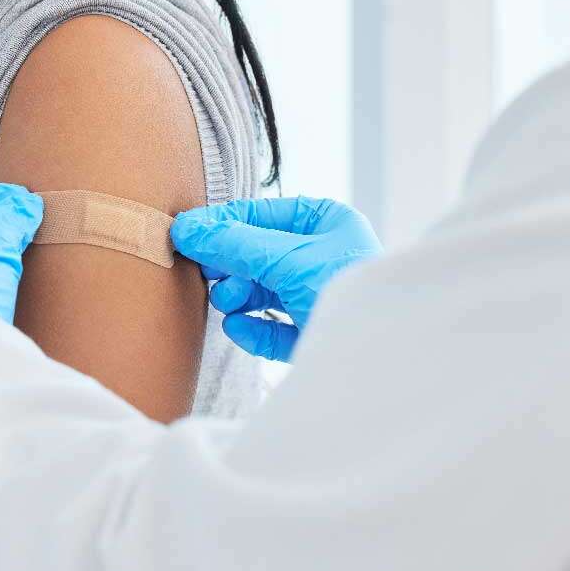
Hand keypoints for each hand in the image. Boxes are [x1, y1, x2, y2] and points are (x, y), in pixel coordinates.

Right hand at [170, 196, 381, 361]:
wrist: (384, 355)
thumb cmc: (348, 290)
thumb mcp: (287, 258)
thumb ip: (234, 243)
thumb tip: (187, 229)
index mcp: (327, 223)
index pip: (261, 215)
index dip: (222, 224)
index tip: (185, 235)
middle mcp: (323, 255)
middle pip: (257, 254)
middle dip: (230, 266)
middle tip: (206, 274)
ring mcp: (318, 296)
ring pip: (262, 291)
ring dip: (238, 296)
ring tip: (227, 302)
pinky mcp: (313, 334)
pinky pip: (273, 328)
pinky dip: (253, 328)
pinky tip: (238, 328)